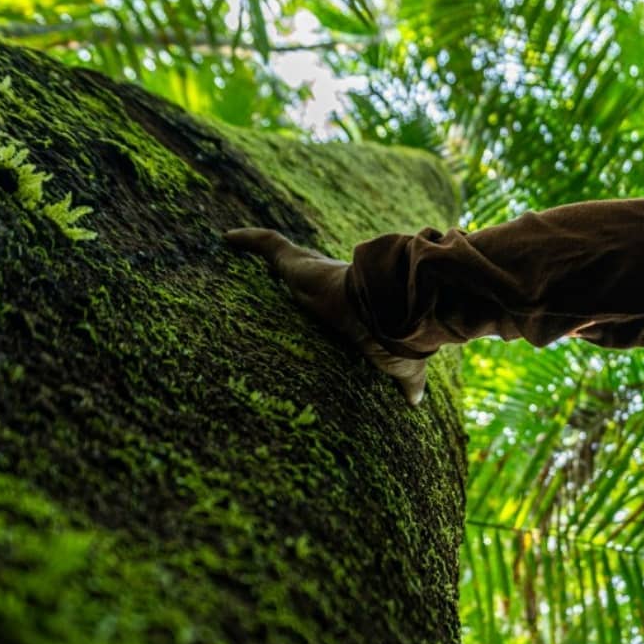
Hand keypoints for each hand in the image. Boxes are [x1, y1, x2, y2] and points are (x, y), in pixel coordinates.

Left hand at [223, 227, 428, 405]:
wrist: (390, 315)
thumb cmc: (395, 340)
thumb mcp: (403, 365)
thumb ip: (408, 381)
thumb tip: (417, 405)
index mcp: (352, 306)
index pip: (332, 298)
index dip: (321, 297)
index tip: (310, 303)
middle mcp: (332, 284)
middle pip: (306, 273)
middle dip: (291, 271)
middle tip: (271, 278)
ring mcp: (313, 272)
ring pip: (283, 257)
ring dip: (261, 253)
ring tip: (235, 251)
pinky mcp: (298, 264)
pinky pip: (268, 246)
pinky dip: (248, 241)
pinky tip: (226, 239)